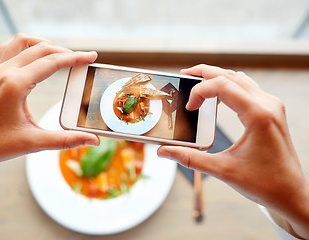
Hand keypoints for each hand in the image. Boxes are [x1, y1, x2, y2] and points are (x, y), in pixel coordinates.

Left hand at [0, 33, 98, 189]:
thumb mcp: (33, 142)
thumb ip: (66, 140)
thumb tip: (92, 140)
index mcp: (15, 84)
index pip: (52, 62)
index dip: (75, 58)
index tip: (91, 56)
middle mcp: (5, 72)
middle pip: (42, 49)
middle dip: (65, 52)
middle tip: (83, 60)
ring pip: (25, 43)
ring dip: (46, 45)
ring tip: (62, 57)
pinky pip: (11, 48)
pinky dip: (28, 46)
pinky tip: (36, 56)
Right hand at [157, 64, 308, 237]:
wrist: (291, 193)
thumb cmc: (264, 183)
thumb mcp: (223, 170)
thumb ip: (190, 158)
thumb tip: (164, 151)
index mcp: (258, 115)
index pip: (222, 86)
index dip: (199, 91)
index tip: (189, 107)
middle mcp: (268, 104)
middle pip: (230, 75)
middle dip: (204, 73)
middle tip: (184, 75)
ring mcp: (272, 106)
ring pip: (240, 79)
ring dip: (217, 77)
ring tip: (197, 82)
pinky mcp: (271, 111)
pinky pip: (248, 88)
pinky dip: (229, 86)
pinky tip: (217, 96)